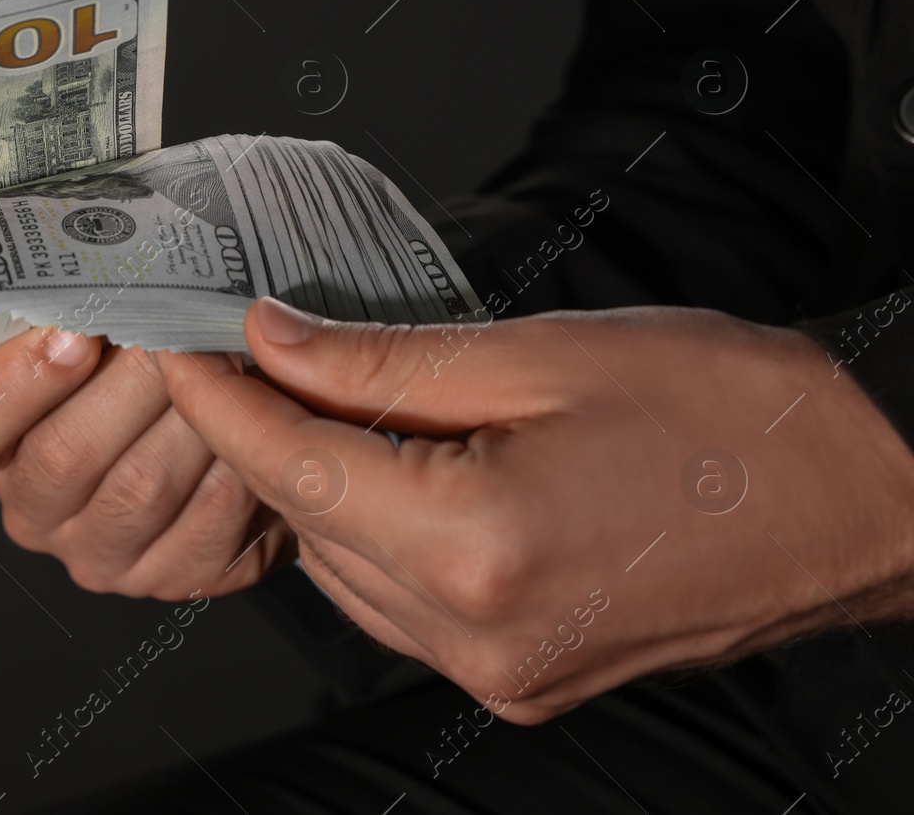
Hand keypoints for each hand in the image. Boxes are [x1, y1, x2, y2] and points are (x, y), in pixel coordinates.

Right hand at [0, 326, 293, 599]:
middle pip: (63, 456)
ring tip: (225, 360)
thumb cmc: (145, 370)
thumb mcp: (98, 332)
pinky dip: (237, 466)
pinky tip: (257, 421)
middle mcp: (38, 512)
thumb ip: (84, 308)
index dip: (14, 382)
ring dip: (191, 418)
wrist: (236, 434)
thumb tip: (108, 264)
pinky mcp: (176, 578)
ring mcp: (104, 555)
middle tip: (177, 329)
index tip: (75, 331)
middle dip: (129, 384)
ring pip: (139, 490)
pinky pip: (207, 527)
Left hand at [157, 298, 913, 722]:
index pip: (290, 465)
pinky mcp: (517, 681)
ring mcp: (496, 673)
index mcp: (477, 545)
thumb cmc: (731, 416)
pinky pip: (395, 604)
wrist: (858, 512)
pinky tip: (384, 466)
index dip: (217, 398)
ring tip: (316, 393)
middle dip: (260, 432)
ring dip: (314, 484)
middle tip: (242, 349)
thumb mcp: (543, 355)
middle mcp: (474, 634)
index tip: (175, 344)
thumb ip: (384, 361)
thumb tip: (271, 339)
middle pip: (306, 520)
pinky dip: (370, 533)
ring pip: (341, 570)